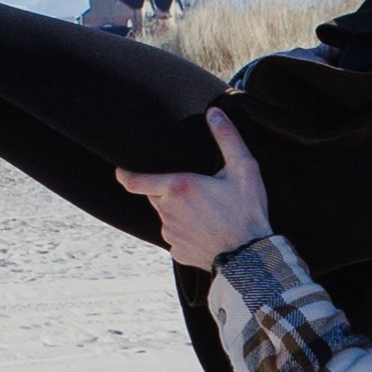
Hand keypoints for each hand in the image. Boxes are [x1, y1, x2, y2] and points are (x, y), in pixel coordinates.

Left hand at [117, 109, 272, 270]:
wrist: (250, 258)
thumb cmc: (247, 212)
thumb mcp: (243, 169)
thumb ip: (227, 138)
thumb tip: (214, 113)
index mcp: (177, 187)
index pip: (134, 181)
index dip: (124, 174)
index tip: (120, 171)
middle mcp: (166, 211)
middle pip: (156, 195)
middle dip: (168, 190)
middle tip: (195, 190)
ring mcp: (170, 234)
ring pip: (166, 216)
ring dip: (179, 212)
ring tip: (207, 213)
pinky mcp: (178, 252)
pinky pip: (176, 236)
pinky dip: (187, 232)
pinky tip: (208, 231)